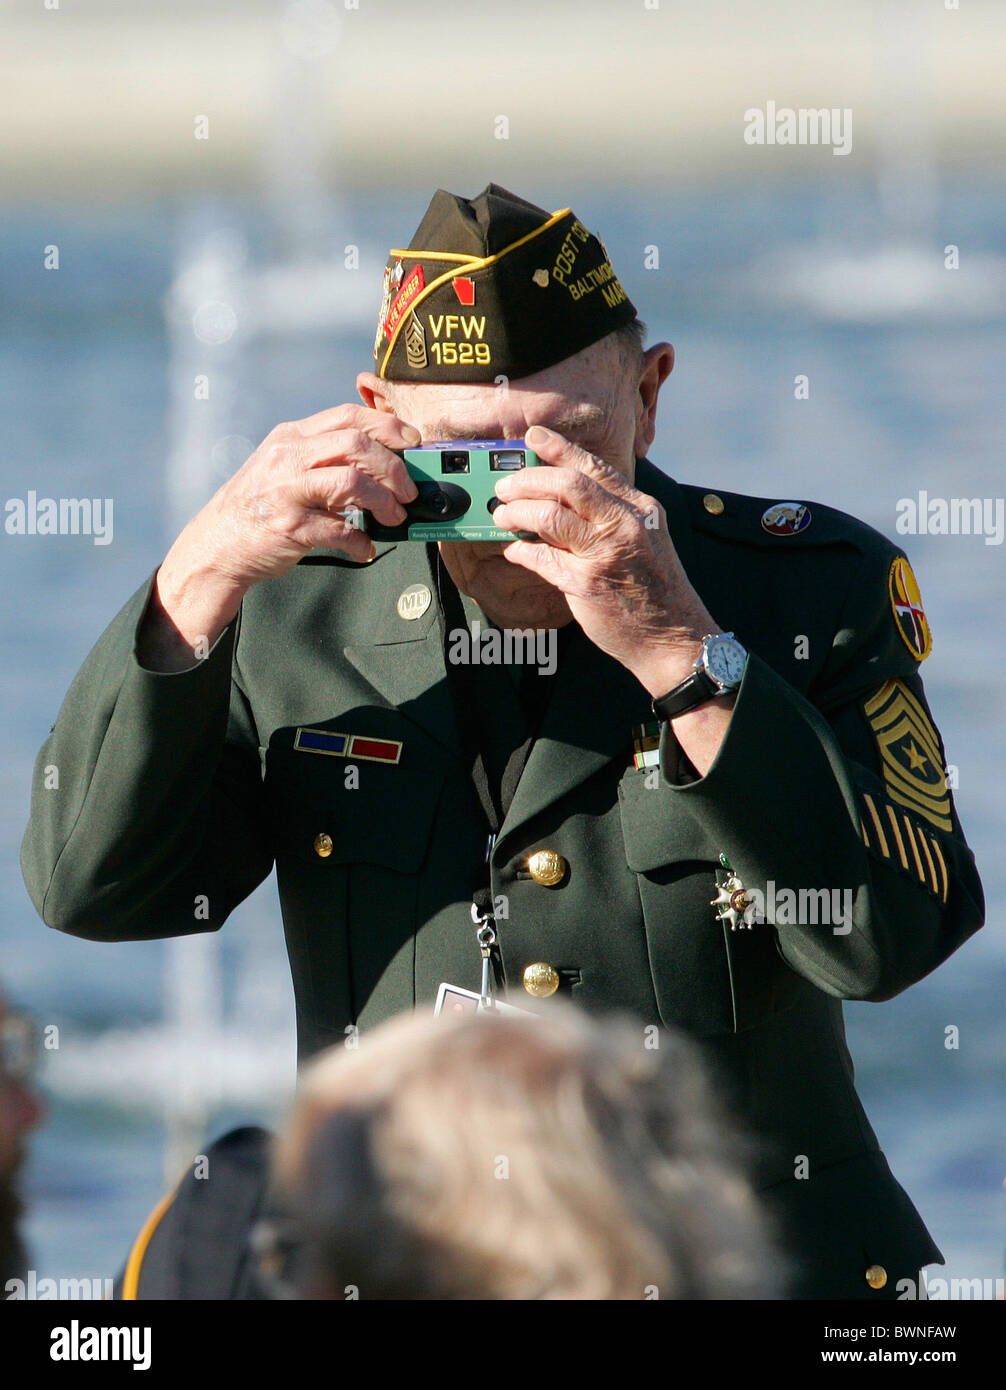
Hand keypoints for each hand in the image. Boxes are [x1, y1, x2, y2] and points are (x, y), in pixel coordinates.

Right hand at [140, 404, 418, 669]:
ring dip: (384, 501)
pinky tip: (365, 547)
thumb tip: (383, 463)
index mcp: (291, 437)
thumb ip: (324, 456)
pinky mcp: (290, 527)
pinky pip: (340, 530)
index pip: (347, 416)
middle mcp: (288, 458)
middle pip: (356, 444)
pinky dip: (360, 541)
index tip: (413, 441)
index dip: (387, 425)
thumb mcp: (285, 466)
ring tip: (395, 518)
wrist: (217, 544)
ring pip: (352, 481)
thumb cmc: (261, 505)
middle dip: (394, 467)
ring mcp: (287, 491)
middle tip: (409, 491)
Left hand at [490, 425, 719, 695]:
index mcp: (640, 508)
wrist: (673, 637)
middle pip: (567, 484)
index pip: (594, 468)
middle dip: (528, 480)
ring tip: (502, 515)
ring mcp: (607, 552)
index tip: (533, 438)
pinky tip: (514, 550)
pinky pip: (542, 558)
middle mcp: (626, 523)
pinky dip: (522, 551)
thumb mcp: (643, 539)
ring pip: (550, 515)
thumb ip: (608, 517)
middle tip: (505, 487)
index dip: (559, 448)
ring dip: (518, 512)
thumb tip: (558, 501)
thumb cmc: (653, 590)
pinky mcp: (588, 583)